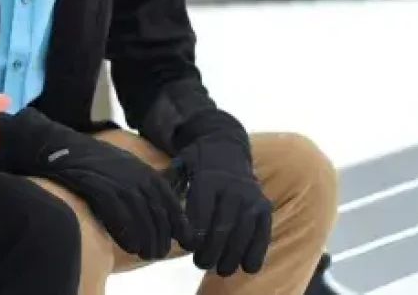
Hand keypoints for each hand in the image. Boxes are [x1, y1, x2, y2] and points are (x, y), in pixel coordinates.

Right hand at [16, 113, 187, 260]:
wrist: (64, 149)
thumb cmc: (95, 162)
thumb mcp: (126, 167)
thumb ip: (144, 186)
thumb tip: (160, 212)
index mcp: (147, 172)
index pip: (172, 203)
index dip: (180, 225)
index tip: (184, 241)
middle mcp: (138, 177)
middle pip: (159, 214)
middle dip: (161, 237)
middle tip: (158, 253)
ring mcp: (120, 183)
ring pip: (142, 218)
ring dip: (147, 239)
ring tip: (145, 253)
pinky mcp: (101, 189)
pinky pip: (120, 217)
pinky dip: (127, 234)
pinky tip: (129, 246)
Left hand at [176, 138, 271, 275]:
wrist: (227, 148)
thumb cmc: (196, 164)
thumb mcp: (180, 167)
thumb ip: (168, 188)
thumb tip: (153, 210)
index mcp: (208, 179)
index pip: (200, 211)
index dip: (193, 233)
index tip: (187, 246)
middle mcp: (232, 188)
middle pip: (222, 226)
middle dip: (211, 250)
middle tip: (200, 263)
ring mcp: (251, 198)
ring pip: (243, 233)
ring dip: (232, 255)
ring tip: (220, 270)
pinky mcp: (264, 207)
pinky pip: (262, 233)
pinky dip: (256, 251)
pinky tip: (247, 267)